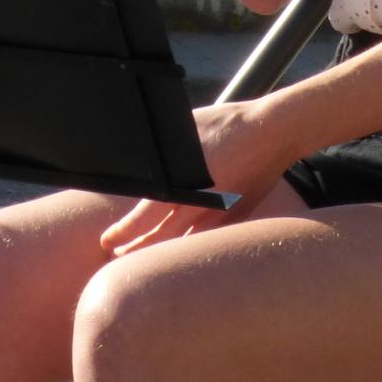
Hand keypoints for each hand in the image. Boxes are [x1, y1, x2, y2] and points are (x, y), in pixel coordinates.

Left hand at [97, 100, 297, 256]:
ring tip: (141, 257)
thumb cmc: (226, 124)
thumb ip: (163, 151)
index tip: (108, 241)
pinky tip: (178, 248)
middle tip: (118, 256)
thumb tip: (139, 157)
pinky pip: (208, 238)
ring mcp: (220, 214)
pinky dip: (190, 245)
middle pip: (160, 240)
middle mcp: (199, 205)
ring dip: (161, 252)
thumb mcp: (184, 129)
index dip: (123, 234)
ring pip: (184, 244)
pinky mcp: (236, 215)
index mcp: (182, 184)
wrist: (273, 131)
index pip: (143, 219)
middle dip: (136, 251)